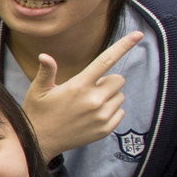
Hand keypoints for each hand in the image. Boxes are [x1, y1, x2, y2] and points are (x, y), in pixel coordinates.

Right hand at [21, 31, 142, 158]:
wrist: (40, 142)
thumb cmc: (38, 112)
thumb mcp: (38, 90)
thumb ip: (47, 72)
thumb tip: (45, 56)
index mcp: (78, 86)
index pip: (105, 60)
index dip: (124, 46)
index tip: (138, 34)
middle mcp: (94, 100)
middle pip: (118, 79)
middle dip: (108, 81)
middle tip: (89, 89)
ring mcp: (101, 116)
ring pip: (119, 96)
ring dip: (109, 97)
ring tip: (88, 104)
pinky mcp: (105, 128)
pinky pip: (120, 112)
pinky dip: (110, 111)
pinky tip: (92, 116)